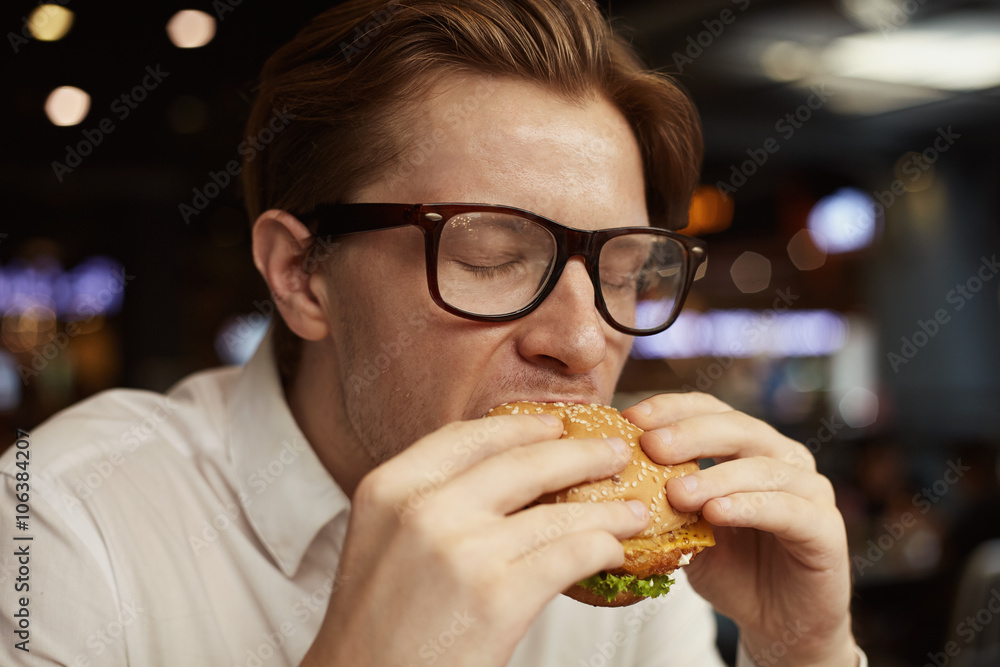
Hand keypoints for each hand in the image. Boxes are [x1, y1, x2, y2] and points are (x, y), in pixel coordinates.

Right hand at [302, 413, 648, 666]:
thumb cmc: (377, 625)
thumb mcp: (383, 541)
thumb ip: (430, 501)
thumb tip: (509, 474)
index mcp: (391, 487)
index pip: (468, 436)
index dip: (521, 427)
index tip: (555, 424)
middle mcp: (425, 508)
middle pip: (522, 461)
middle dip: (579, 453)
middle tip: (613, 451)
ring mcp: (463, 550)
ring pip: (558, 511)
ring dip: (606, 508)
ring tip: (632, 508)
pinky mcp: (498, 596)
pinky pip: (570, 555)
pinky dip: (602, 547)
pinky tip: (614, 550)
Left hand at [623, 393, 857, 666]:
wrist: (776, 623)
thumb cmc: (730, 567)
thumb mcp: (685, 528)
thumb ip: (661, 498)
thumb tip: (608, 472)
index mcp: (749, 447)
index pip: (710, 410)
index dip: (672, 408)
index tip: (631, 419)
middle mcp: (783, 458)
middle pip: (736, 428)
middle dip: (689, 433)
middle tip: (650, 446)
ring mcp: (810, 489)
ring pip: (761, 467)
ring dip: (715, 476)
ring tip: (676, 491)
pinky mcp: (826, 528)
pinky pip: (786, 509)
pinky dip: (749, 506)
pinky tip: (716, 513)